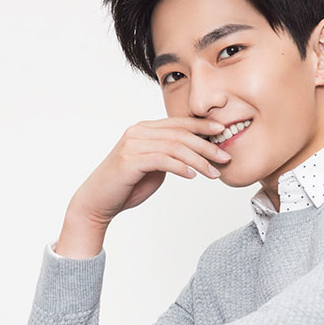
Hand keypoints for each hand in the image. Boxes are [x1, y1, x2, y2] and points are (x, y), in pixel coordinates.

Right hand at [70, 115, 232, 226]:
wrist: (98, 201)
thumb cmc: (127, 185)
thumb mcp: (153, 166)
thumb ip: (169, 156)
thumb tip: (194, 156)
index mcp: (145, 129)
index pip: (179, 123)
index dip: (202, 126)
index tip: (222, 131)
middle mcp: (138, 132)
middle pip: (180, 134)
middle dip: (206, 146)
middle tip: (225, 158)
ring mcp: (133, 145)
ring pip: (174, 147)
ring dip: (198, 160)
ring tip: (214, 173)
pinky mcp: (129, 160)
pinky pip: (162, 160)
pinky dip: (180, 167)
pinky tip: (192, 176)